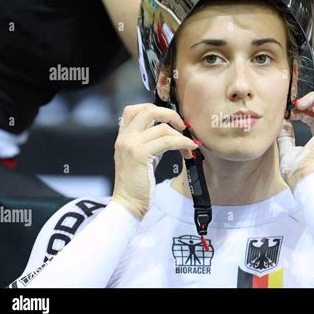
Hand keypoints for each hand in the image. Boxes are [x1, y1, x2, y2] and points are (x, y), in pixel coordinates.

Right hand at [112, 104, 198, 219]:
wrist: (127, 204)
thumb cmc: (137, 184)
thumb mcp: (140, 158)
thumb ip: (149, 143)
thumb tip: (169, 133)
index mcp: (123, 137)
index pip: (133, 110)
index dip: (154, 109)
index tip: (170, 120)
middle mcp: (125, 138)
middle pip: (148, 110)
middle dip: (170, 114)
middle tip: (183, 126)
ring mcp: (131, 145)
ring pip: (162, 128)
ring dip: (181, 136)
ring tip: (189, 146)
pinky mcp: (140, 155)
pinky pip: (167, 141)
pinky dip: (183, 143)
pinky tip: (190, 149)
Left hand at [277, 92, 313, 190]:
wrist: (304, 177)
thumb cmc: (296, 170)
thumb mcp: (286, 148)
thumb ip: (285, 135)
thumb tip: (283, 122)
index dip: (302, 110)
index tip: (289, 111)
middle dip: (308, 101)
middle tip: (293, 106)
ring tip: (300, 105)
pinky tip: (308, 106)